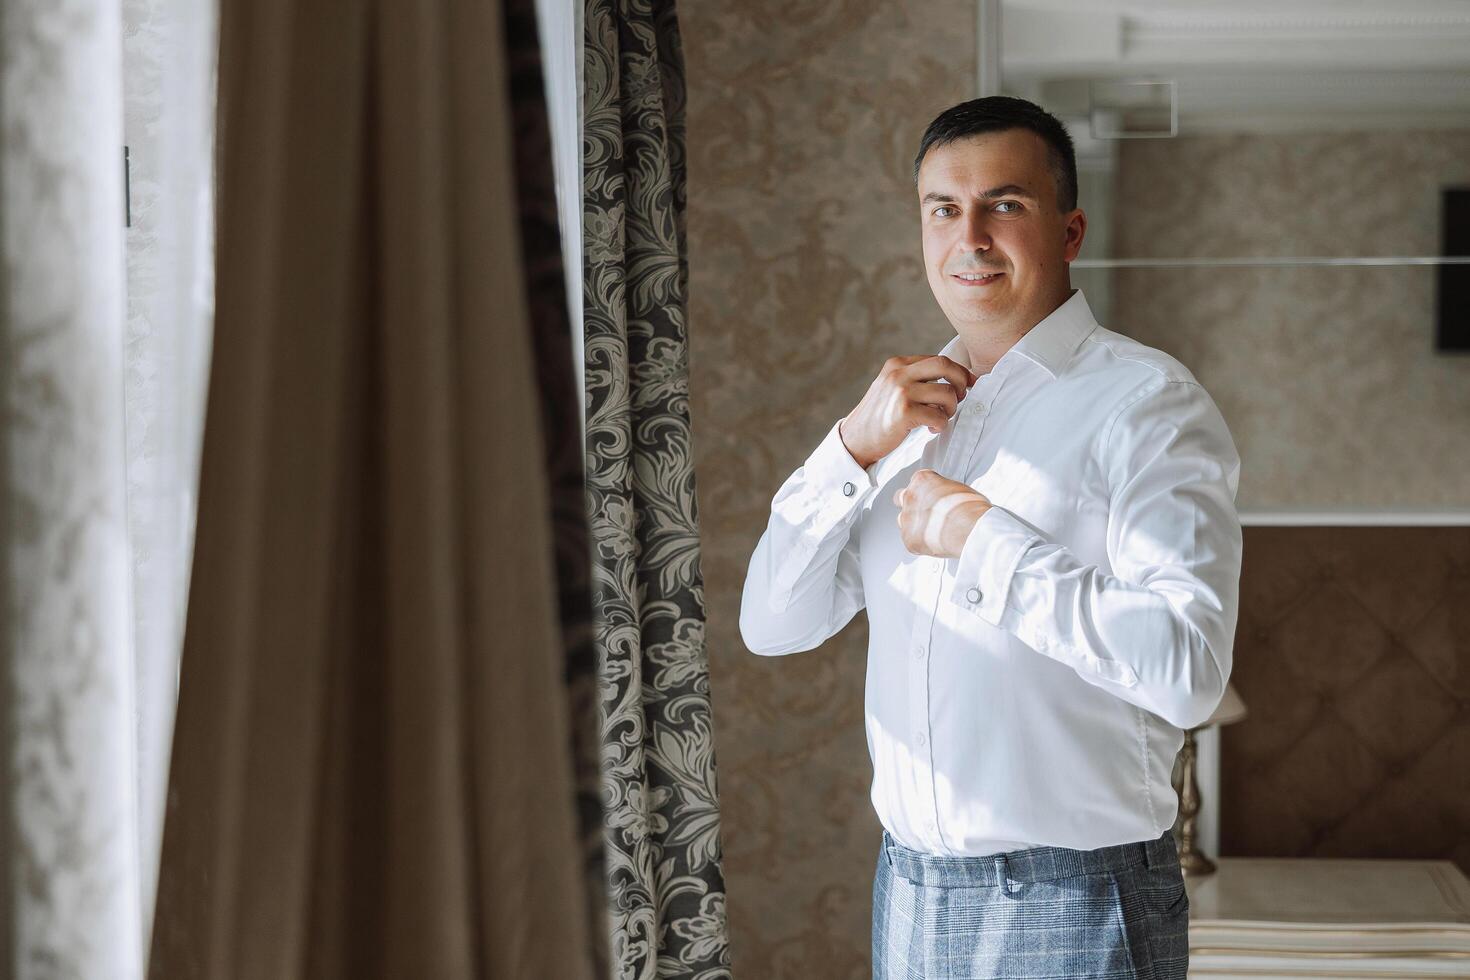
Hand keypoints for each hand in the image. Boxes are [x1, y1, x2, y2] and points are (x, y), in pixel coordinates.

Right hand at [838, 355, 976, 468]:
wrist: (855, 439)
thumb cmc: (879, 417)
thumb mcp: (892, 388)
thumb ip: (916, 379)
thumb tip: (953, 378)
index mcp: (897, 364)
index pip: (939, 359)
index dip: (960, 372)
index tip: (969, 384)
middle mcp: (899, 373)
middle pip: (946, 366)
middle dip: (961, 382)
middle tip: (960, 399)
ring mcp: (901, 391)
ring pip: (947, 393)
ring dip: (950, 409)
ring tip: (939, 419)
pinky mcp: (904, 412)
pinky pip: (939, 416)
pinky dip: (941, 424)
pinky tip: (930, 428)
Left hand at [894, 469, 991, 557]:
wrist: (969, 528)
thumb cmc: (970, 507)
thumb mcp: (959, 488)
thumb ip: (945, 491)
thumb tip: (948, 499)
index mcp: (922, 479)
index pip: (917, 480)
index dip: (926, 490)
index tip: (935, 497)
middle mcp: (910, 496)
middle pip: (900, 497)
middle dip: (910, 503)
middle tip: (926, 511)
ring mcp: (907, 518)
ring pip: (903, 520)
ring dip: (914, 524)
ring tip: (934, 530)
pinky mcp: (909, 539)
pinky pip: (911, 540)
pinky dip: (921, 542)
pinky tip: (937, 543)